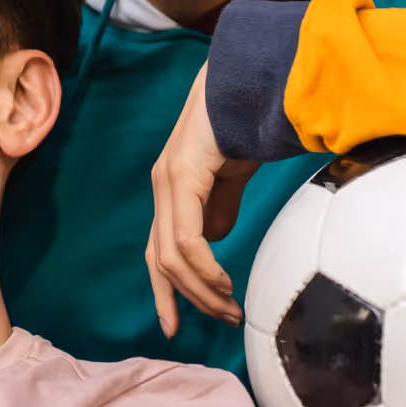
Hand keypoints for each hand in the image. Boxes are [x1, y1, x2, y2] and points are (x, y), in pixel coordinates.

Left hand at [146, 64, 258, 336]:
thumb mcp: (232, 176)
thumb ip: (220, 206)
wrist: (248, 80)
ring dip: (200, 289)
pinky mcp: (183, 173)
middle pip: (160, 260)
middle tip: (222, 319)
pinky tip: (223, 281)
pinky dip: (202, 265)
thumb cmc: (243, 122)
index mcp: (172, 189)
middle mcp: (162, 186)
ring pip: (170, 254)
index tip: (175, 326)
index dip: (164, 291)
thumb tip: (215, 240)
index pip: (156, 251)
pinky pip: (186, 234)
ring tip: (229, 307)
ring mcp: (169, 180)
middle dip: (189, 298)